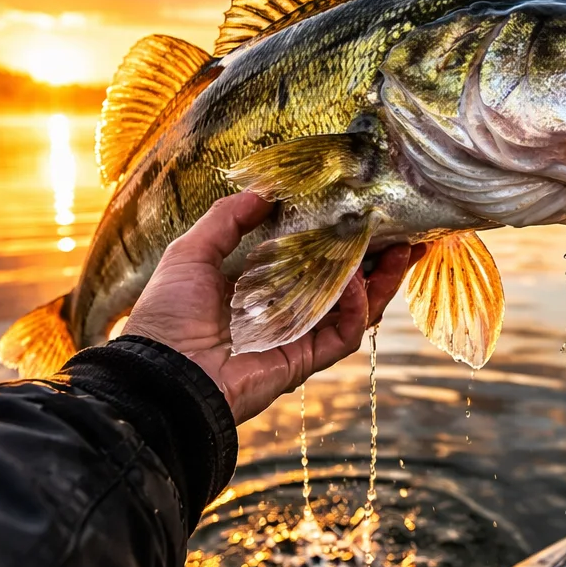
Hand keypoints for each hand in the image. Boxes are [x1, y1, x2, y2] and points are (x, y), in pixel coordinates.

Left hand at [122, 192, 421, 424]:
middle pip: (343, 284)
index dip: (338, 238)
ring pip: (354, 310)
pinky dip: (357, 312)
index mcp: (258, 287)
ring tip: (403, 252)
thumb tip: (262, 193)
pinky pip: (343, 336)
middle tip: (402, 232)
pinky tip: (360, 286)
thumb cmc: (167, 316)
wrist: (161, 373)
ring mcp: (297, 338)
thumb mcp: (191, 253)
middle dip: (375, 259)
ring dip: (381, 282)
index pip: (310, 259)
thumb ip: (226, 220)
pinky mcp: (303, 361)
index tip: (362, 213)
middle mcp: (283, 312)